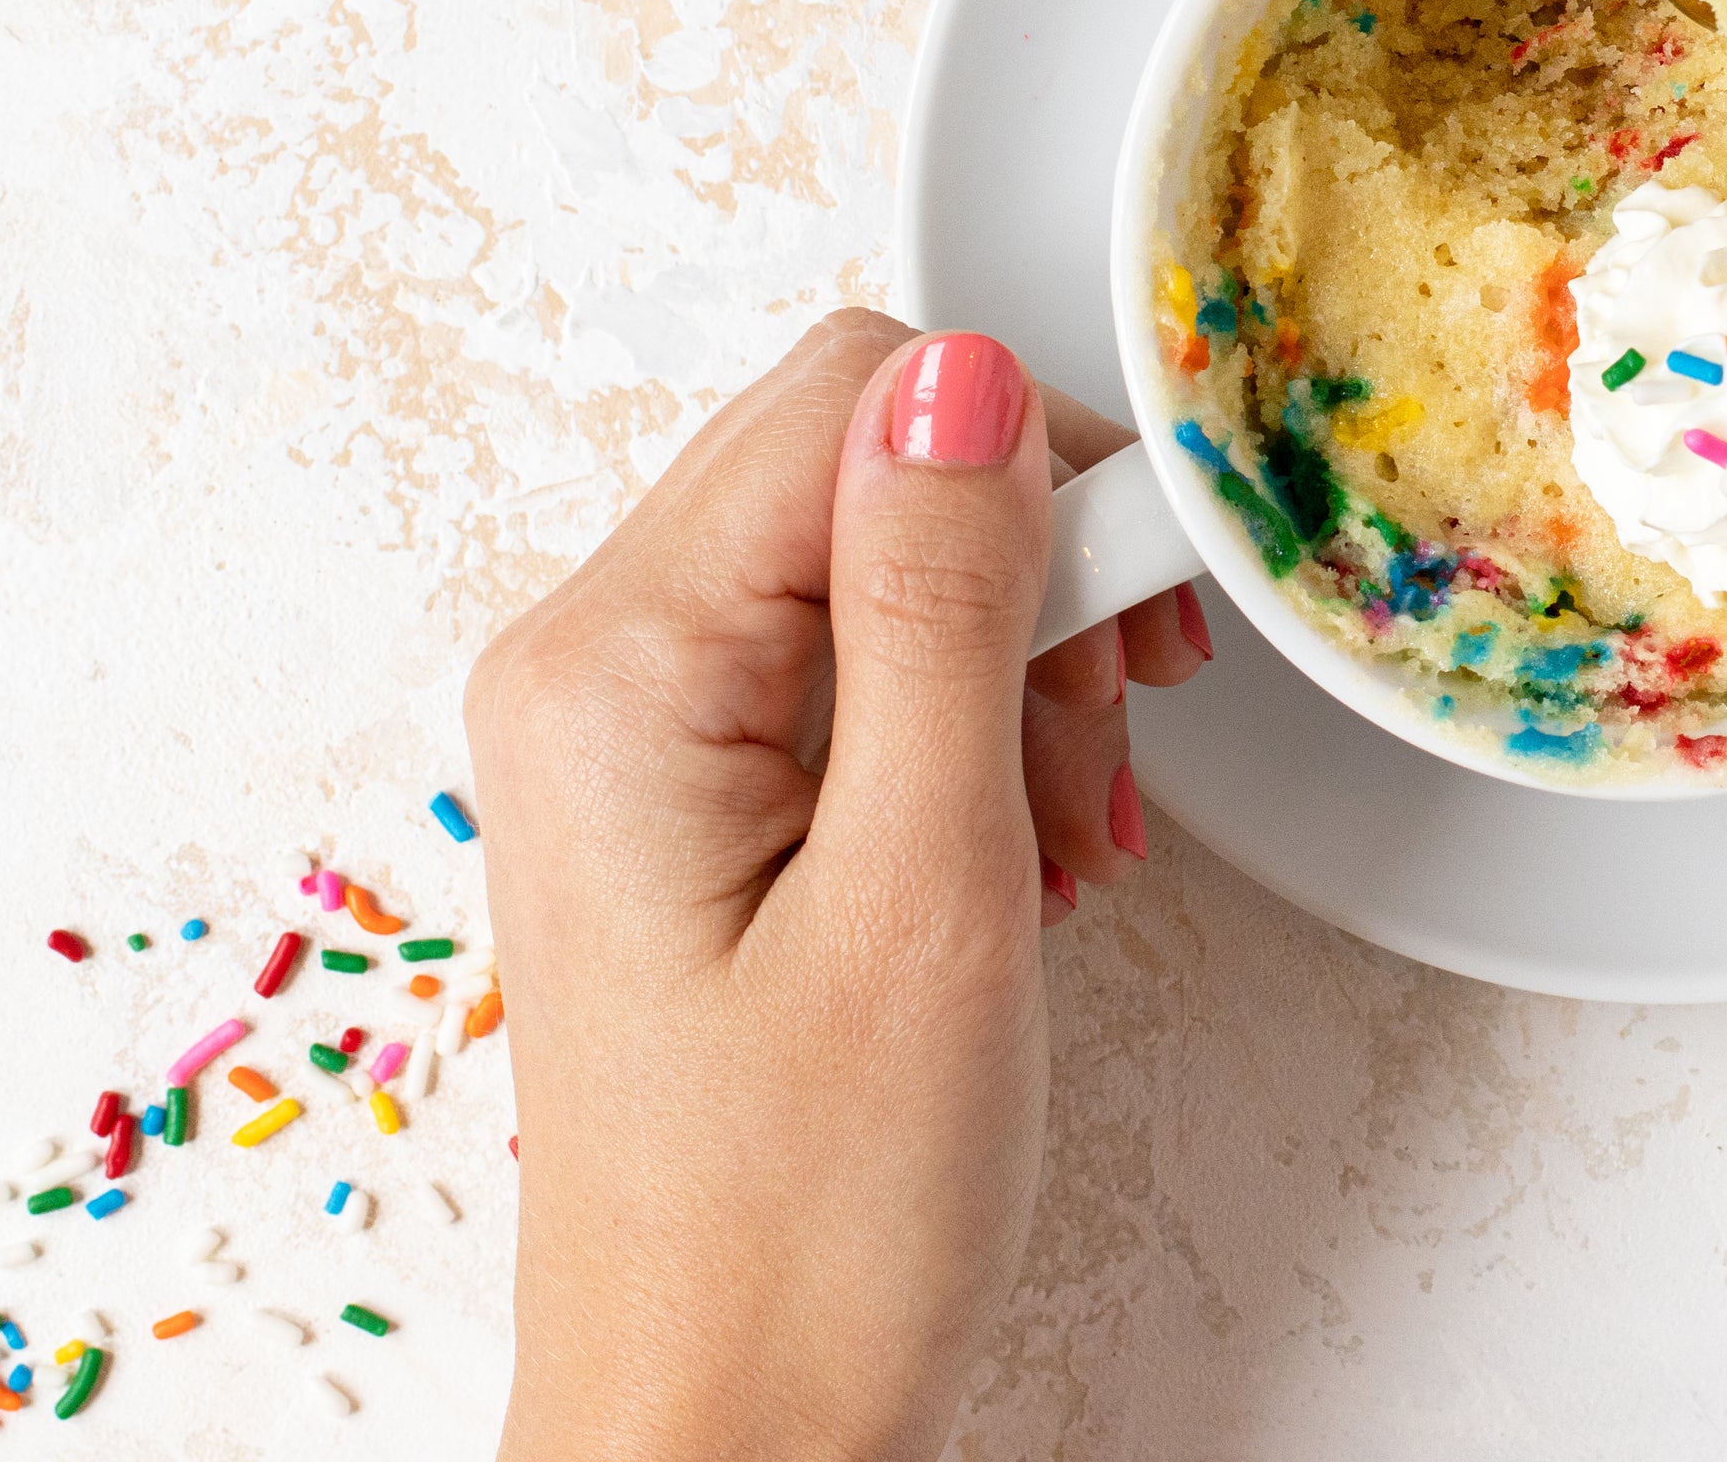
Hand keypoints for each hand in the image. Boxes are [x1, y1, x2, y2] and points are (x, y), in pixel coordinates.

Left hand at [469, 311, 1205, 1460]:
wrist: (728, 1437)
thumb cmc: (804, 1231)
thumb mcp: (922, 891)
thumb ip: (943, 608)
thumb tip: (967, 371)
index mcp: (614, 668)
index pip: (853, 396)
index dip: (1033, 470)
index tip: (1134, 615)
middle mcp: (592, 674)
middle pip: (863, 473)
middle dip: (1028, 584)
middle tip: (1109, 742)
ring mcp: (633, 744)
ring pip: (879, 576)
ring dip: (1017, 680)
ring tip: (1064, 846)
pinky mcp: (688, 809)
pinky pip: (854, 686)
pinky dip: (971, 748)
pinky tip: (1021, 865)